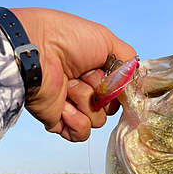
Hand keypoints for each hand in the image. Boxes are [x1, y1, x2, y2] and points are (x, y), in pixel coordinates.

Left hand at [10, 8, 135, 141]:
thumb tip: (137, 87)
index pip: (119, 92)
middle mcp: (84, 90)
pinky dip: (77, 122)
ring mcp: (71, 107)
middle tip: (83, 76)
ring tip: (68, 86)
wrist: (36, 51)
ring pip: (97, 121)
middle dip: (101, 93)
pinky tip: (65, 106)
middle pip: (110, 108)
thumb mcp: (107, 41)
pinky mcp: (59, 122)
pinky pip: (81, 134)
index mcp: (94, 72)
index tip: (112, 77)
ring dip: (86, 102)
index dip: (118, 86)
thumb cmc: (66, 39)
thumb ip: (128, 62)